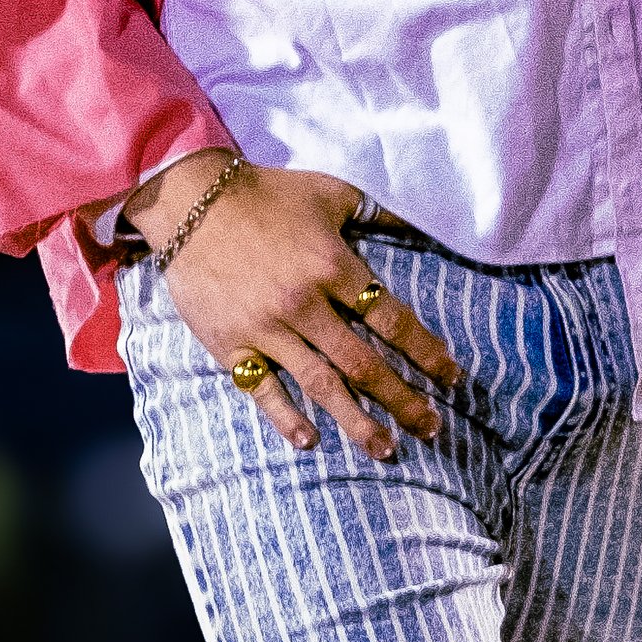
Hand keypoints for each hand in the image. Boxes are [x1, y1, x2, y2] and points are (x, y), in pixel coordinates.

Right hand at [124, 154, 462, 459]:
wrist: (190, 200)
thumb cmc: (268, 193)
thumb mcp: (332, 192)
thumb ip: (381, 212)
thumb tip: (428, 221)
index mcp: (334, 266)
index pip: (392, 320)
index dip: (426, 352)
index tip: (451, 377)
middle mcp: (304, 303)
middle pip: (364, 363)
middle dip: (402, 399)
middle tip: (431, 429)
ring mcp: (265, 327)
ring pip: (320, 384)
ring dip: (356, 421)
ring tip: (384, 449)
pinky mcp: (229, 343)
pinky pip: (261, 387)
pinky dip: (284, 417)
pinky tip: (308, 441)